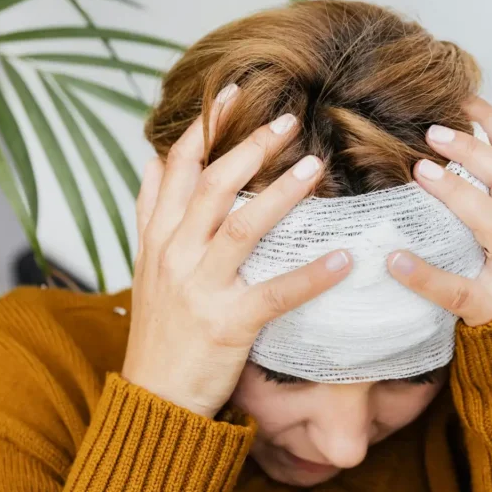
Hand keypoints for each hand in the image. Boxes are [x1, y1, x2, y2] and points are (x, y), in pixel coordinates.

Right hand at [122, 85, 352, 417]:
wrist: (153, 398)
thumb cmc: (162, 331)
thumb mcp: (146, 265)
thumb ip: (154, 214)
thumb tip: (156, 160)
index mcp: (157, 238)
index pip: (175, 168)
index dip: (203, 128)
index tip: (231, 93)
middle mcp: (173, 255)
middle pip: (212, 186)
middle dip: (249, 147)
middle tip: (288, 118)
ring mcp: (198, 289)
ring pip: (240, 226)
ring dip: (280, 194)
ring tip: (315, 165)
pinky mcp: (227, 324)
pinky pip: (276, 293)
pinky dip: (312, 275)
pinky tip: (345, 259)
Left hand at [388, 97, 491, 326]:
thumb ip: (474, 197)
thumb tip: (422, 150)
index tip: (460, 97)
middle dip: (474, 150)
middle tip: (432, 133)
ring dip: (459, 192)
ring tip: (421, 172)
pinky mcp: (489, 306)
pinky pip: (458, 289)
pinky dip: (426, 274)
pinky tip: (396, 260)